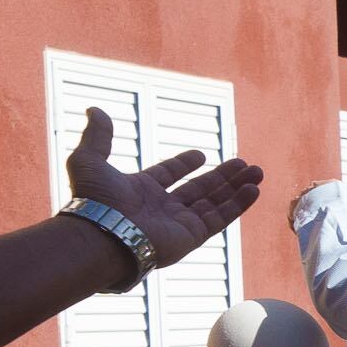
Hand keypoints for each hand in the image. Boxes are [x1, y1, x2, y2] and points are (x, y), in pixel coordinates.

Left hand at [66, 106, 263, 273]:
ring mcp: (178, 223)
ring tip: (257, 171)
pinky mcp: (192, 236)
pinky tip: (253, 189)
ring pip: (214, 203)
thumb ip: (98, 136)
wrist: (102, 232)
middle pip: (199, 189)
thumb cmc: (94, 198)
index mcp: (140, 191)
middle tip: (243, 163)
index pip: (168, 175)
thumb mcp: (89, 158)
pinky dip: (238, 204)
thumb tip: (94, 110)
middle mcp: (162, 208)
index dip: (183, 165)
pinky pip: (220, 218)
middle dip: (222, 176)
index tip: (200, 155)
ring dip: (236, 187)